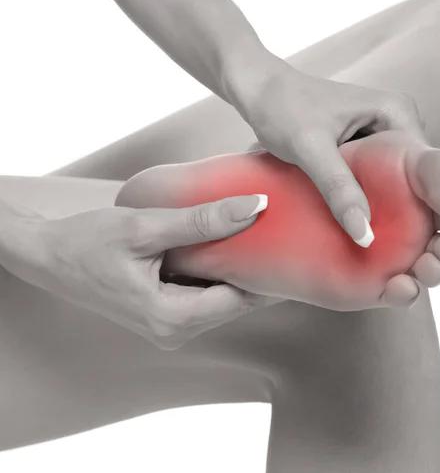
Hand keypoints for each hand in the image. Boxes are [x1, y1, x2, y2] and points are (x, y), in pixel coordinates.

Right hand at [0, 194, 277, 349]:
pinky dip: (218, 272)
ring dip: (239, 270)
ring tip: (262, 237)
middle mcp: (174, 330)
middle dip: (259, 271)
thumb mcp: (146, 228)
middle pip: (235, 301)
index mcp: (172, 319)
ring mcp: (169, 325)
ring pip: (221, 298)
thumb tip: (255, 207)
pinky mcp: (164, 313)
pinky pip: (204, 295)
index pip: (241, 299)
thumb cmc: (86, 243)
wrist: (46, 255)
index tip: (294, 247)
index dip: (270, 273)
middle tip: (284, 237)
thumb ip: (202, 220)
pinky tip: (228, 246)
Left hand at [234, 60, 425, 247]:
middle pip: (413, 178)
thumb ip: (339, 188)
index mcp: (398, 112)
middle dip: (404, 210)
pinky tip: (357, 221)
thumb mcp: (310, 148)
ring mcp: (381, 133)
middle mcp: (397, 121)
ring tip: (375, 239)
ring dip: (384, 207)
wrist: (255, 88)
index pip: (426, 170)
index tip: (410, 241)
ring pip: (393, 181)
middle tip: (391, 246)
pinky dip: (366, 197)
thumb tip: (366, 235)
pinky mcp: (364, 144)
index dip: (421, 206)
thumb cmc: (280, 107)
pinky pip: (374, 177)